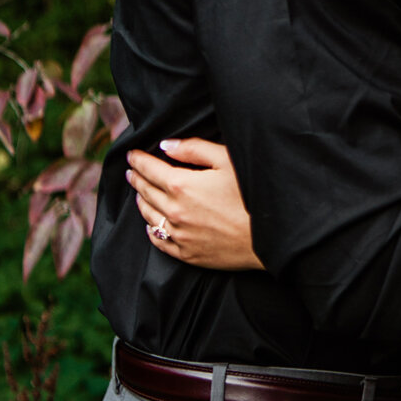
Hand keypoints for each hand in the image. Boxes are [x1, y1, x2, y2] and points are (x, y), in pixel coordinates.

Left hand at [124, 138, 264, 270]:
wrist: (269, 237)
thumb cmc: (252, 195)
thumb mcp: (227, 160)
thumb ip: (194, 149)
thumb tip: (167, 146)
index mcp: (181, 185)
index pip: (150, 169)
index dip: (139, 160)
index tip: (132, 154)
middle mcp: (174, 211)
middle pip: (146, 191)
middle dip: (137, 178)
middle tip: (131, 171)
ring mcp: (180, 235)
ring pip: (149, 216)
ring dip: (141, 202)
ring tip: (139, 193)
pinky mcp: (188, 254)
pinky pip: (160, 242)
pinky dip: (151, 231)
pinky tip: (151, 225)